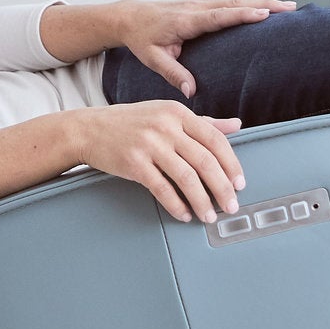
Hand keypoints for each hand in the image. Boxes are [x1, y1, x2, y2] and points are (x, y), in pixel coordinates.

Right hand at [68, 102, 246, 223]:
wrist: (89, 129)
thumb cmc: (131, 122)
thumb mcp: (168, 114)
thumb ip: (204, 121)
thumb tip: (236, 124)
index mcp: (178, 112)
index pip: (215, 139)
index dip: (232, 164)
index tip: (240, 183)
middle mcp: (166, 126)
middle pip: (205, 161)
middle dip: (223, 188)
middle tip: (231, 206)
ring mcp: (149, 144)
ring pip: (186, 177)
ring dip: (202, 201)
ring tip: (209, 215)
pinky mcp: (134, 163)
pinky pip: (162, 189)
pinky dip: (176, 205)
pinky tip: (184, 213)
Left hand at [111, 0, 297, 96]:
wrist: (130, 17)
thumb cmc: (141, 40)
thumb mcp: (152, 59)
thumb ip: (173, 74)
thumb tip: (192, 92)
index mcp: (186, 21)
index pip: (219, 16)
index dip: (243, 14)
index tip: (264, 14)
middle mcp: (197, 8)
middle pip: (235, 3)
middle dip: (264, 3)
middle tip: (291, 8)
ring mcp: (201, 3)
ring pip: (236, 0)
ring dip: (263, 1)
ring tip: (288, 7)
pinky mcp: (203, 4)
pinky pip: (231, 2)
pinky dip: (251, 3)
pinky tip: (268, 7)